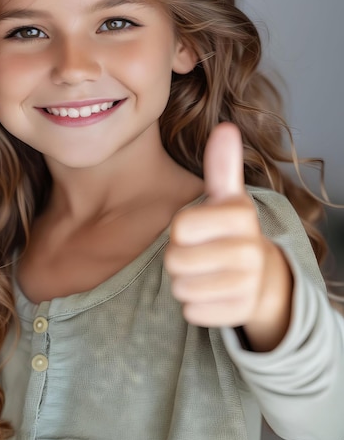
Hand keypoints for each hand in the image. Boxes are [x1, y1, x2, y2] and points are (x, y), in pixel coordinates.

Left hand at [164, 122, 292, 350]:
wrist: (262, 276)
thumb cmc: (230, 232)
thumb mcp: (226, 197)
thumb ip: (221, 166)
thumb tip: (226, 127)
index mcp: (241, 214)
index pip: (180, 227)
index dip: (180, 230)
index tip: (199, 229)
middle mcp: (250, 249)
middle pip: (175, 260)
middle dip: (178, 258)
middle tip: (200, 254)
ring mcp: (249, 283)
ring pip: (182, 288)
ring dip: (185, 282)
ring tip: (206, 273)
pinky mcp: (241, 311)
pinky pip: (193, 312)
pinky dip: (196, 306)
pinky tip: (214, 294)